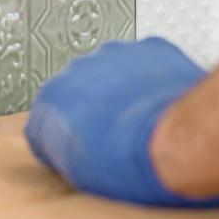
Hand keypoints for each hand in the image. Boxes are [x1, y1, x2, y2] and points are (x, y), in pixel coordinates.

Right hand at [24, 38, 218, 206]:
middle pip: (81, 87)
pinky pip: (148, 60)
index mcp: (51, 100)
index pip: (49, 116)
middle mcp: (76, 69)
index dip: (67, 134)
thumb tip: (80, 151)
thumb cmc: (126, 162)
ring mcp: (112, 54)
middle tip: (116, 132)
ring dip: (124, 87)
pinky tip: (163, 100)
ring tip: (143, 117)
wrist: (170, 140)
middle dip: (95, 105)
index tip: (83, 144)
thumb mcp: (79, 172)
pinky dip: (154, 75)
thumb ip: (66, 149)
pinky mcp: (148, 47)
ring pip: (114, 69)